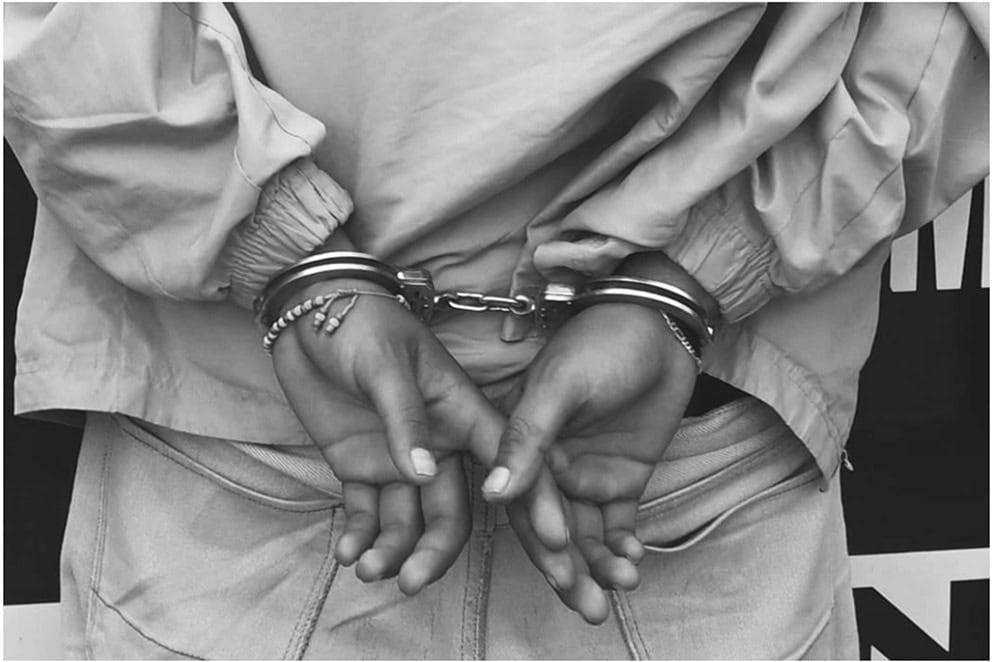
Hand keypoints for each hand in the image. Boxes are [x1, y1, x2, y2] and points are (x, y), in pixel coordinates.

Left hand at [272, 279, 503, 594]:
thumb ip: (405, 420)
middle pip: (453, 511)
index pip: (505, 462)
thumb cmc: (363, 325)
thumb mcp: (387, 364)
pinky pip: (367, 510)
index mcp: (461, 412)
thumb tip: (424, 476)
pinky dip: (359, 535)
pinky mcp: (360, 465)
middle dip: (436, 551)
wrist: (308, 314)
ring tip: (367, 569)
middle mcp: (438, 444)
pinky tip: (348, 553)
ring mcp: (399, 459)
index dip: (532, 500)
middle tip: (411, 582)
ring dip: (393, 550)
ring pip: (409, 520)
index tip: (552, 542)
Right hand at [483, 302, 697, 621]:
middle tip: (588, 606)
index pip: (523, 501)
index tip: (559, 560)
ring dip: (599, 564)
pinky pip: (617, 523)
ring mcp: (585, 473)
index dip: (538, 534)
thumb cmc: (601, 344)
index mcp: (523, 444)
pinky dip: (623, 545)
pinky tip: (633, 560)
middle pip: (552, 529)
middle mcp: (549, 466)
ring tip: (622, 583)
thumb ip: (528, 438)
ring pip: (585, 534)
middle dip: (569, 569)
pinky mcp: (621, 478)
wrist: (660, 326)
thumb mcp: (559, 386)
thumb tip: (494, 493)